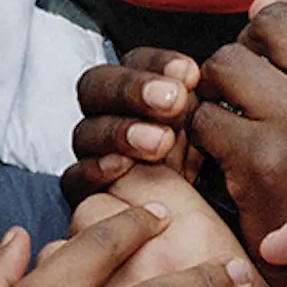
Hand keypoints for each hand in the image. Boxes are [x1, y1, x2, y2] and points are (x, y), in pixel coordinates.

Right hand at [65, 47, 202, 198]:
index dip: (158, 63)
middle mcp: (109, 114)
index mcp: (138, 91)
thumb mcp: (210, 128)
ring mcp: (93, 151)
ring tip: (159, 142)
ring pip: (87, 130)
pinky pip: (75, 176)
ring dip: (122, 131)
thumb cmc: (205, 167)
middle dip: (134, 90)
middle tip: (173, 101)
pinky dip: (96, 168)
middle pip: (98, 86)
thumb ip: (204, 98)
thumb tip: (208, 70)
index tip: (190, 73)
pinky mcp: (84, 189)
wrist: (194, 224)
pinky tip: (123, 166)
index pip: (134, 62)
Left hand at [193, 0, 286, 252]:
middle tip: (254, 85)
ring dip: (219, 85)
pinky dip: (204, 131)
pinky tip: (225, 151)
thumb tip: (262, 0)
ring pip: (228, 61)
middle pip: (272, 20)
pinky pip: (205, 115)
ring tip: (235, 112)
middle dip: (252, 46)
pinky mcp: (262, 161)